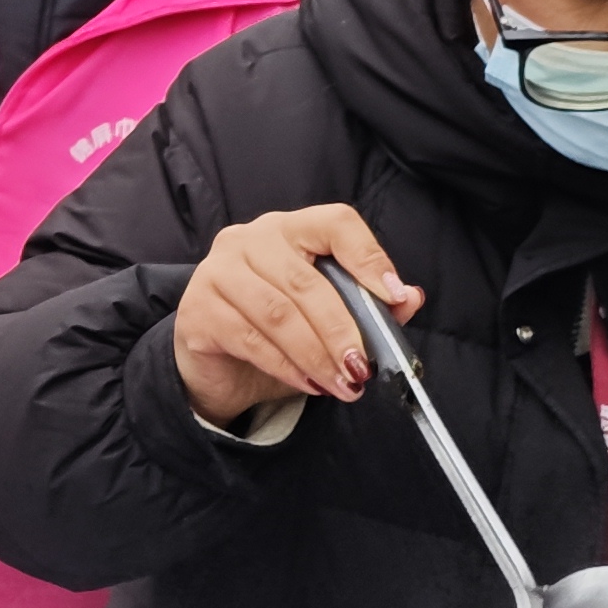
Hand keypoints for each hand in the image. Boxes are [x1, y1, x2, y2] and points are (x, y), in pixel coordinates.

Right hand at [171, 205, 419, 423]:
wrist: (217, 365)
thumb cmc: (277, 333)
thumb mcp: (328, 318)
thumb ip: (369, 305)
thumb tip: (410, 298)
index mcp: (289, 228)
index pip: (335, 224)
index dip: (369, 257)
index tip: (392, 297)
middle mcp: (249, 239)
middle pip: (307, 280)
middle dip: (342, 330)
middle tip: (362, 367)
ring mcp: (217, 271)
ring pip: (279, 313)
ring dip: (316, 354)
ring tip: (341, 383)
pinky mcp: (197, 310)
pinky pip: (250, 339)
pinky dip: (286, 366)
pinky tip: (308, 383)